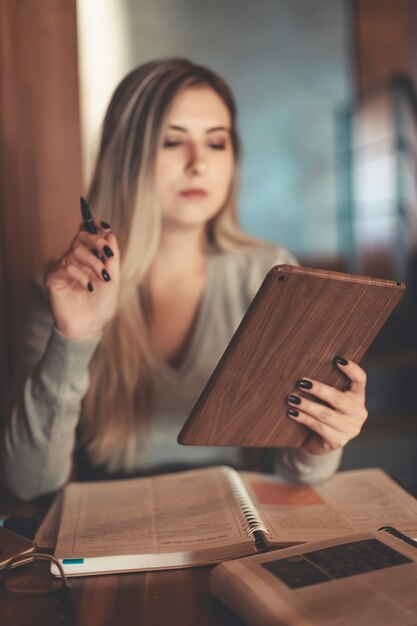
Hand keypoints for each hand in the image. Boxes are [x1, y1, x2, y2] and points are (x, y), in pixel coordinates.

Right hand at [45, 221, 119, 339]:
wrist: (89, 327)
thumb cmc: (101, 306)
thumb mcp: (113, 279)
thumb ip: (112, 258)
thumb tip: (110, 234)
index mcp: (88, 259)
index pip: (87, 234)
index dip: (93, 226)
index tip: (104, 225)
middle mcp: (74, 261)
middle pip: (81, 237)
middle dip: (96, 241)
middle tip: (108, 254)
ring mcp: (62, 268)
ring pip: (75, 251)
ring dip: (94, 263)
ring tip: (103, 278)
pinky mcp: (53, 278)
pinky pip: (66, 267)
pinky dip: (81, 275)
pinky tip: (88, 288)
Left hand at [286, 358, 367, 454]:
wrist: (320, 441)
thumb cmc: (323, 411)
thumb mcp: (328, 398)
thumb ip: (326, 385)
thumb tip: (305, 367)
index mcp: (358, 397)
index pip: (360, 380)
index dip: (351, 369)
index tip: (337, 359)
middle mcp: (358, 413)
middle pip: (338, 399)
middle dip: (319, 390)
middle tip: (301, 383)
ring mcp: (350, 429)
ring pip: (326, 415)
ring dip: (307, 405)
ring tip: (291, 398)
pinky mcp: (338, 441)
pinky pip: (318, 427)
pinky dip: (303, 418)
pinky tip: (292, 412)